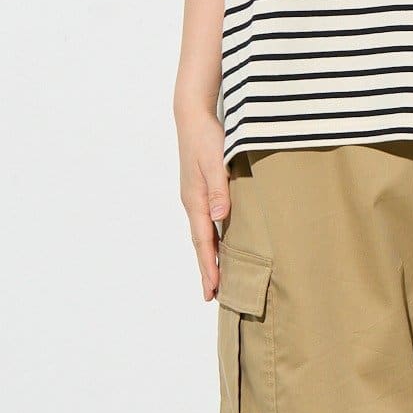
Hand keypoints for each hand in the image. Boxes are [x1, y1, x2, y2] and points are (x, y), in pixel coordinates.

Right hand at [178, 108, 230, 298]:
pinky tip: (218, 245)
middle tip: (211, 296)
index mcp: (195, 200)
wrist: (192, 116)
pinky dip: (211, 239)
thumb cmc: (206, 137)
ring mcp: (195, 197)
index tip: (212, 289)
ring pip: (203, 235)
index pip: (203, 242)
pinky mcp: (200, 191)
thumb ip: (219, 190)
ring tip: (215, 278)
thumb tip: (219, 218)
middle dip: (206, 269)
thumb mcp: (216, 162)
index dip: (208, 266)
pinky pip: (205, 223)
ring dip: (208, 257)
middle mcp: (192, 203)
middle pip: (200, 244)